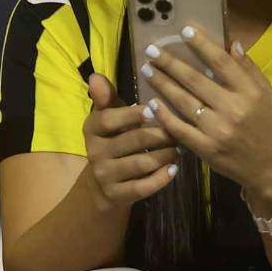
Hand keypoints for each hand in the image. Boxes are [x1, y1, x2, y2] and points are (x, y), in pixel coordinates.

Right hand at [81, 73, 177, 210]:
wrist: (103, 184)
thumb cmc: (113, 140)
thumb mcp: (108, 118)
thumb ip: (106, 97)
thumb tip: (96, 75)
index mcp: (92, 129)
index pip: (109, 119)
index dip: (131, 115)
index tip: (153, 109)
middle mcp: (95, 152)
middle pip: (132, 141)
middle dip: (159, 134)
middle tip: (179, 130)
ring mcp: (105, 175)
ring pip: (142, 163)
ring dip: (165, 154)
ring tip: (179, 148)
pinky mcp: (117, 195)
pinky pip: (144, 186)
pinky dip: (162, 178)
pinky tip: (174, 169)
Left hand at [140, 26, 271, 212]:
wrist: (269, 164)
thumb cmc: (265, 123)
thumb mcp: (264, 93)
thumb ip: (247, 68)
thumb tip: (232, 42)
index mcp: (249, 92)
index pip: (222, 63)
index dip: (202, 45)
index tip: (184, 31)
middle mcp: (233, 109)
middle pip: (195, 80)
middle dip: (170, 63)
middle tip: (151, 51)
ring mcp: (217, 130)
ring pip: (183, 102)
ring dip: (162, 84)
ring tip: (147, 70)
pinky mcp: (205, 148)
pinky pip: (179, 128)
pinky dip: (163, 115)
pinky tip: (151, 103)